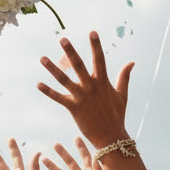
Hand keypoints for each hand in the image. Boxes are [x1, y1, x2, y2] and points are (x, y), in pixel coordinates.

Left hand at [37, 32, 133, 148]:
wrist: (112, 137)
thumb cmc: (116, 115)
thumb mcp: (122, 95)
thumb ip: (124, 77)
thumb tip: (131, 62)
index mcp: (103, 82)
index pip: (100, 60)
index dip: (96, 46)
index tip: (92, 32)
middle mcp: (91, 87)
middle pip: (79, 65)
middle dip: (71, 52)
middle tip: (62, 39)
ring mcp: (82, 97)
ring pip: (64, 80)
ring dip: (52, 69)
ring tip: (42, 58)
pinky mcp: (74, 107)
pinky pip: (59, 97)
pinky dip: (48, 91)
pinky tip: (38, 84)